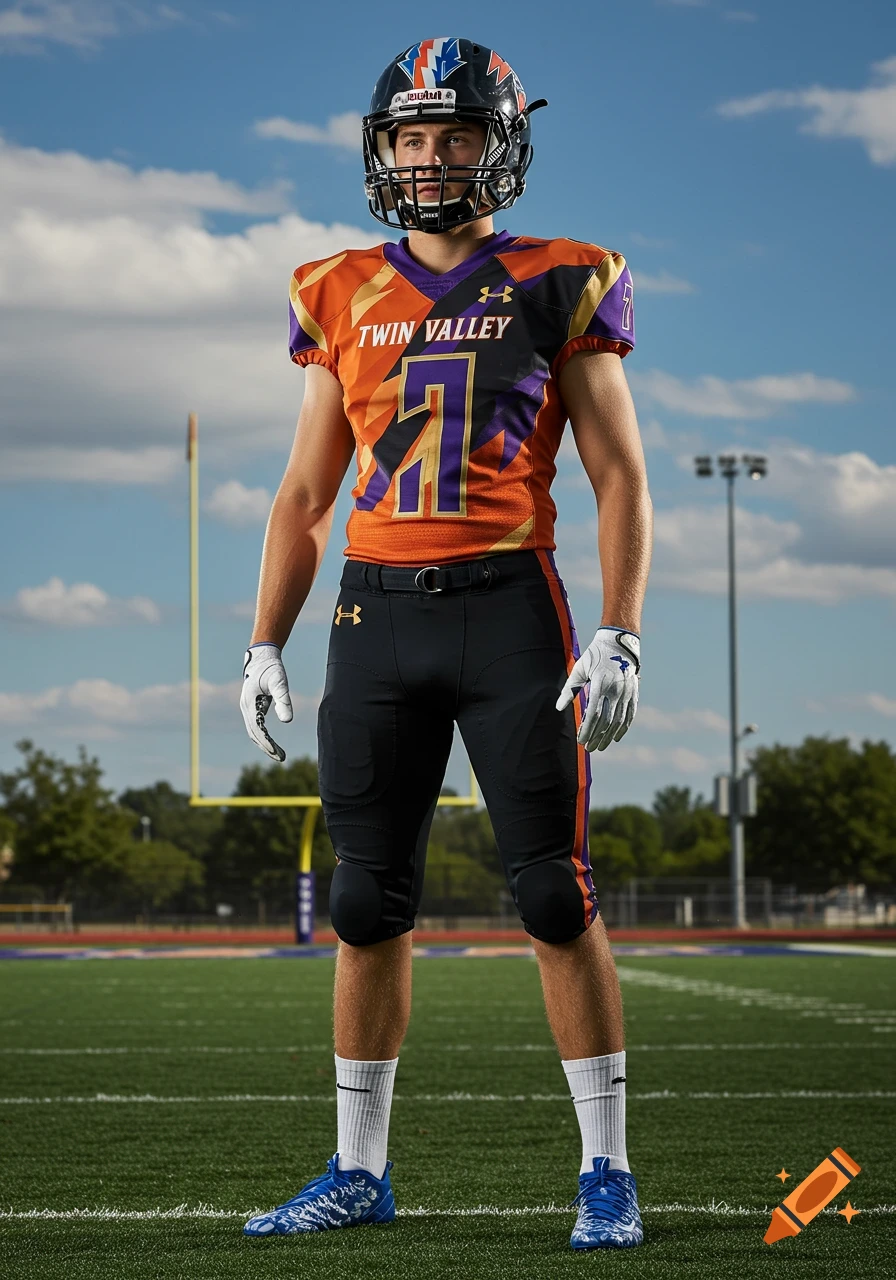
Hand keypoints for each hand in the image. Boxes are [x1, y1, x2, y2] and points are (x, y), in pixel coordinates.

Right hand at [240, 644, 292, 761]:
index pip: (257, 728)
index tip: (277, 753)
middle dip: (266, 747)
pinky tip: (273, 742)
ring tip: (279, 754)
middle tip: (282, 758)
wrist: (261, 656)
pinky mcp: (252, 707)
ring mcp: (247, 707)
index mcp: (249, 702)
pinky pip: (256, 726)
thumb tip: (287, 721)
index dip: (266, 742)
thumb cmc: (271, 668)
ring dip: (264, 743)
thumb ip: (283, 700)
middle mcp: (245, 707)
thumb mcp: (279, 682)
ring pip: (253, 731)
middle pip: (254, 733)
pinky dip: (263, 736)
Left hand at [555, 627, 639, 752]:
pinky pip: (630, 715)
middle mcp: (616, 690)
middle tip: (588, 748)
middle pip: (606, 720)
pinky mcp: (634, 693)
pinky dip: (623, 728)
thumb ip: (569, 689)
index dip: (587, 729)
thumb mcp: (580, 668)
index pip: (594, 713)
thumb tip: (559, 708)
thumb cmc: (595, 655)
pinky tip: (616, 737)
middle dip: (597, 736)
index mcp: (601, 683)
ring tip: (600, 746)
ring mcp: (627, 692)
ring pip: (618, 720)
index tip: (581, 740)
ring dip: (609, 736)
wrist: (619, 642)